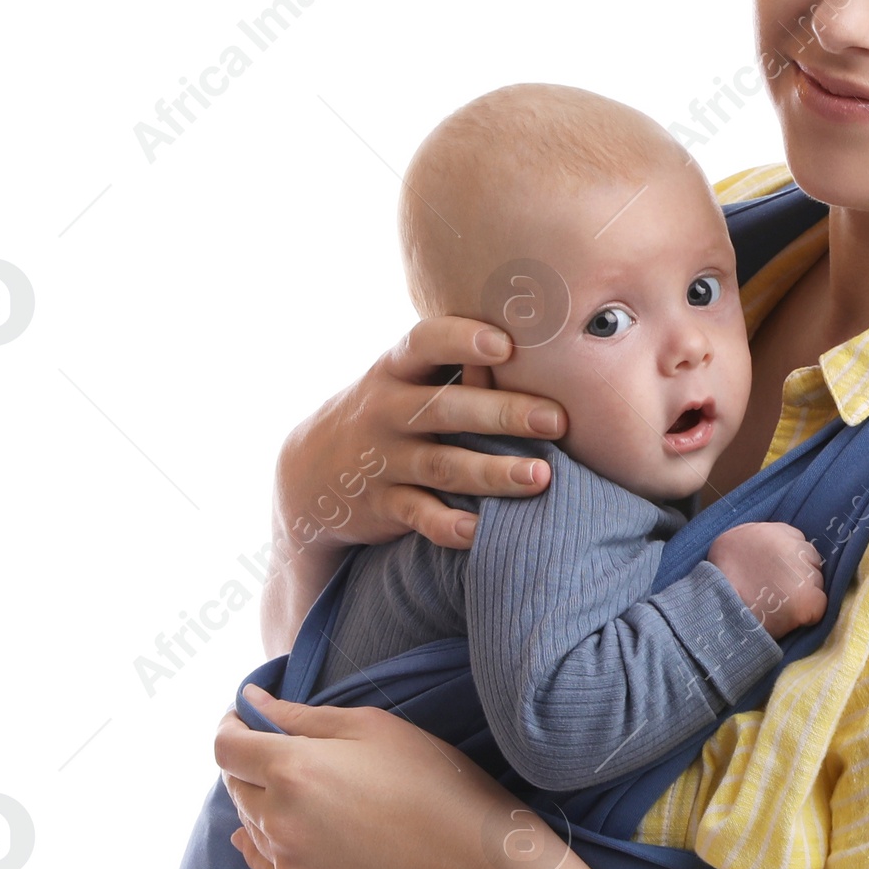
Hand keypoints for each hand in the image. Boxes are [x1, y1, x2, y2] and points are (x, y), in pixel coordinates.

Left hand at [216, 686, 508, 868]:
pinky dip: (273, 847)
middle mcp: (279, 821)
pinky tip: (296, 834)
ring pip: (251, 826)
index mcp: (292, 770)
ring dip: (268, 805)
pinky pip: (267, 867)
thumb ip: (300, 715)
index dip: (231, 726)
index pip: (225, 747)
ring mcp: (290, 866)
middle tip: (294, 754)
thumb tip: (250, 703)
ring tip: (314, 796)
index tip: (247, 720)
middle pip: (235, 786)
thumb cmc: (430, 779)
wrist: (472, 859)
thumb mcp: (371, 726)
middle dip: (252, 764)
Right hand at [264, 317, 567, 648]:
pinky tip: (484, 532)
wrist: (310, 473)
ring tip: (540, 476)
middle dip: (503, 413)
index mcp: (395, 370)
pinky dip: (451, 527)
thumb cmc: (388, 411)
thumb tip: (542, 337)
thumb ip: (456, 362)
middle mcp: (387, 412)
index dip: (462, 341)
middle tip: (558, 420)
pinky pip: (421, 517)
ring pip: (443, 466)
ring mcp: (384, 461)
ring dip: (492, 472)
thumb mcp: (403, 379)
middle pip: (446, 409)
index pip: (425, 343)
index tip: (504, 344)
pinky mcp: (384, 506)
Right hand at [707, 522, 825, 638]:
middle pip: (809, 557)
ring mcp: (801, 573)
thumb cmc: (717, 586)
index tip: (775, 573)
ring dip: (804, 592)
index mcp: (766, 532)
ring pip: (816, 580)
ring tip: (780, 606)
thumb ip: (753, 543)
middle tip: (779, 591)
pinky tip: (791, 619)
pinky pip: (820, 605)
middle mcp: (788, 546)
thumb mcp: (728, 547)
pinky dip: (810, 614)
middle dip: (799, 573)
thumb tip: (769, 551)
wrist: (716, 614)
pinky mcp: (807, 599)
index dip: (787, 559)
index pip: (794, 539)